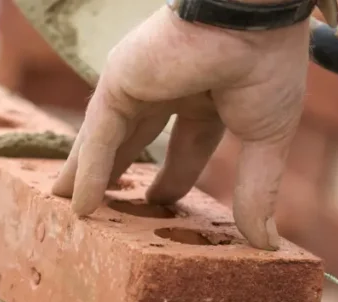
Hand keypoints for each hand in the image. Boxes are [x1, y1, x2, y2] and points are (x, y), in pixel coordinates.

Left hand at [51, 6, 309, 249]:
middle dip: (118, 174)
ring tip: (69, 210)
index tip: (161, 206)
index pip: (186, 145)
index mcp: (208, 96)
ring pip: (107, 139)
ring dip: (87, 175)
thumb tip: (265, 244)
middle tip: (105, 208)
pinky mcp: (119, 82)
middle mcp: (170, 88)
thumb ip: (258, 191)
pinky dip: (87, 171)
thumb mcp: (266, 140)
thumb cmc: (268, 66)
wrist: (253, 19)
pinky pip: (98, 136)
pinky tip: (78, 205)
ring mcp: (140, 84)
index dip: (174, 178)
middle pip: (135, 142)